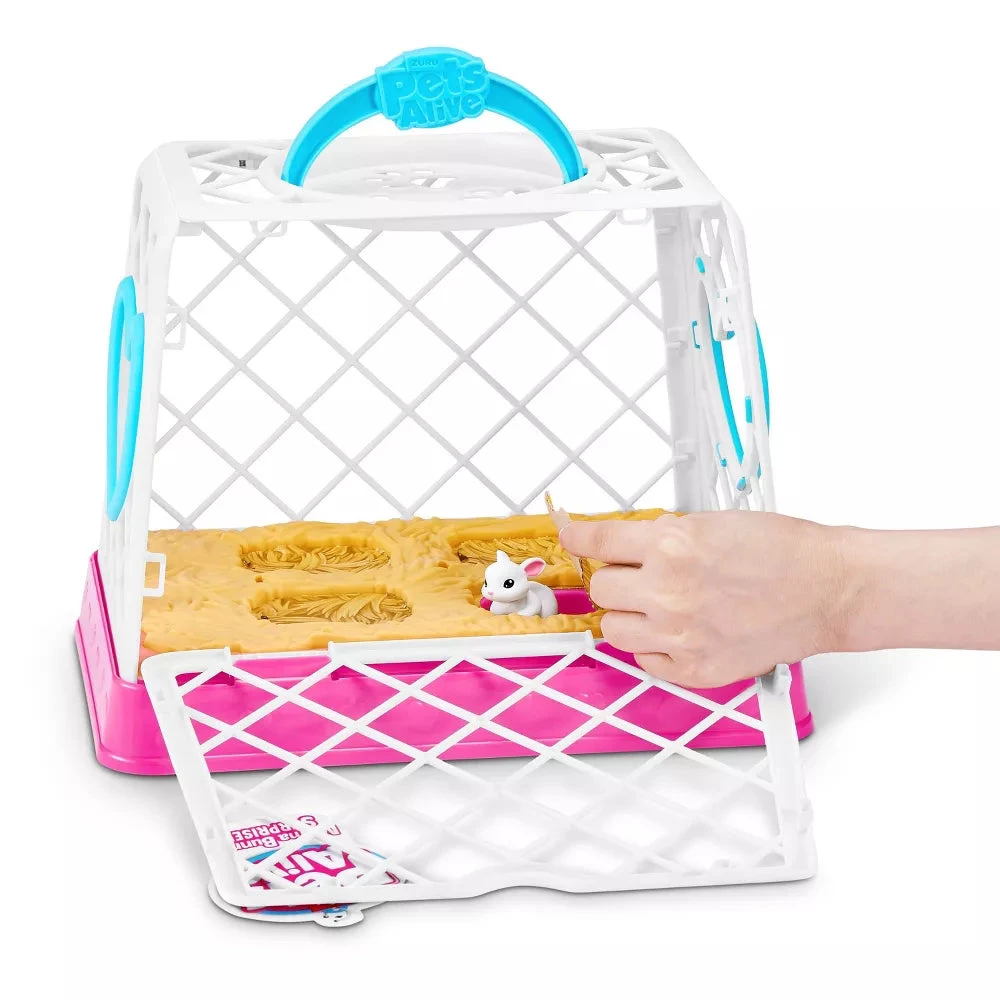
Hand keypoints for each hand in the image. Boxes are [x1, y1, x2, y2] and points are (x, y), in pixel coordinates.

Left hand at [559, 511, 848, 687]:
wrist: (828, 590)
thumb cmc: (783, 551)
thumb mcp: (712, 522)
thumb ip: (662, 535)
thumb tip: (624, 544)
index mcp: (672, 543)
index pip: (597, 540)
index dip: (576, 536)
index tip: (568, 534)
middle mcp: (669, 589)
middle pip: (601, 587)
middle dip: (617, 577)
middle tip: (641, 574)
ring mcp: (679, 633)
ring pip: (613, 628)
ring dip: (629, 614)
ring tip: (660, 605)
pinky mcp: (694, 669)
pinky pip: (643, 660)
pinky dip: (653, 646)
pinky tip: (678, 630)